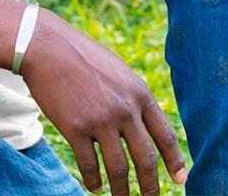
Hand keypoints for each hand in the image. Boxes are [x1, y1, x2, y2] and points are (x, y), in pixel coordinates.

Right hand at [20, 9, 185, 195]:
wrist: (47, 47)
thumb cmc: (82, 56)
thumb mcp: (118, 70)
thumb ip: (132, 96)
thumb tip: (146, 124)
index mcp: (139, 93)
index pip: (165, 134)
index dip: (174, 161)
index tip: (179, 180)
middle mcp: (124, 108)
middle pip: (146, 159)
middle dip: (151, 187)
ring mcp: (100, 120)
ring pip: (119, 169)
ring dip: (121, 192)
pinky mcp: (75, 129)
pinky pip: (90, 166)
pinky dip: (94, 182)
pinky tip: (94, 187)